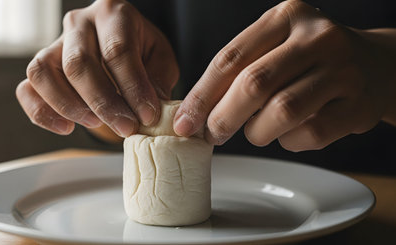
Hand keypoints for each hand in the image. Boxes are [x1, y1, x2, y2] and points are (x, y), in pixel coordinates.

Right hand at [16, 0, 177, 136]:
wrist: (121, 50)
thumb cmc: (142, 53)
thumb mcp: (161, 60)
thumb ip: (159, 79)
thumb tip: (153, 108)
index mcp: (114, 14)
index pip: (118, 50)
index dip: (133, 87)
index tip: (147, 116)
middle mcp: (79, 23)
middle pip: (78, 63)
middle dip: (104, 103)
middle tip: (125, 127)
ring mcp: (55, 44)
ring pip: (43, 72)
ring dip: (68, 105)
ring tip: (95, 123)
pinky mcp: (41, 67)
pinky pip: (27, 89)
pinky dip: (41, 112)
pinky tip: (66, 128)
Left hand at [174, 0, 395, 150]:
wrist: (376, 66)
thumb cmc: (311, 60)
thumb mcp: (276, 48)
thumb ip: (240, 71)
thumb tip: (197, 112)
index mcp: (286, 17)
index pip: (230, 58)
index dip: (202, 95)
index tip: (184, 121)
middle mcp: (316, 37)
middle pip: (254, 84)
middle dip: (223, 117)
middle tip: (212, 135)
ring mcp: (342, 70)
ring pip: (282, 111)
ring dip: (257, 132)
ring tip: (255, 131)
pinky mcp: (358, 105)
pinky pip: (309, 134)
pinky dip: (289, 141)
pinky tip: (288, 133)